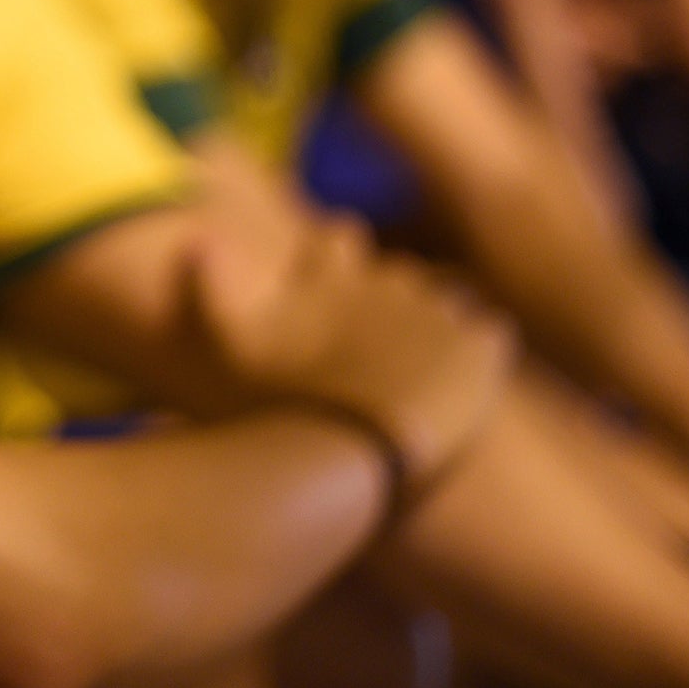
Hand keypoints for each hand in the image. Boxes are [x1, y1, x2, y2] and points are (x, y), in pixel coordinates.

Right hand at [189, 220, 516, 488]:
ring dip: (437, 323)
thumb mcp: (232, 341)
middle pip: (400, 270)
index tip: (333, 284)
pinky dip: (481, 352)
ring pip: (448, 298)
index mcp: (335, 274)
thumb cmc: (287, 400)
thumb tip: (196, 236)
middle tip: (380, 339)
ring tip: (425, 366)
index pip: (339, 237)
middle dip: (393, 294)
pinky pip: (492, 332)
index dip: (336, 257)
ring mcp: (441, 313)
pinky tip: (463, 385)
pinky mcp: (485, 350)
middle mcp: (391, 281)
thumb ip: (211, 286)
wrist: (359, 451)